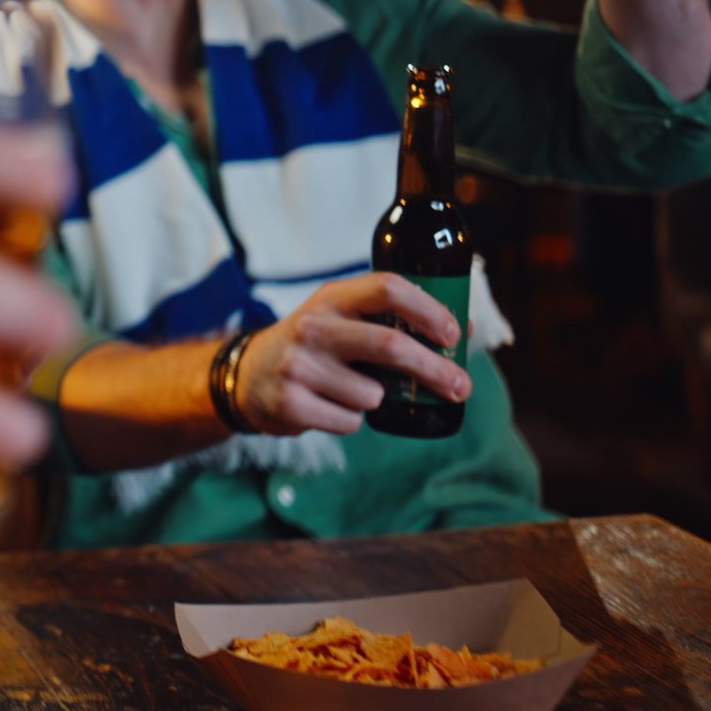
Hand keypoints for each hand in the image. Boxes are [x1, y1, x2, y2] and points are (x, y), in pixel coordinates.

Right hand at [232, 273, 469, 436]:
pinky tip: (328, 406)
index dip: (428, 310)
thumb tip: (464, 332)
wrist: (247, 375)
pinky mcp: (291, 403)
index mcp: (332, 297)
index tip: (453, 334)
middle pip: (389, 345)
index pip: (388, 288)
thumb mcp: (341, 316)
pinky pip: (350, 422)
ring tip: (350, 390)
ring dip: (376, 400)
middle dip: (435, 370)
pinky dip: (350, 420)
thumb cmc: (313, 345)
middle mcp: (313, 326)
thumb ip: (391, 319)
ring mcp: (299, 365)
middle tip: (461, 387)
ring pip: (373, 395)